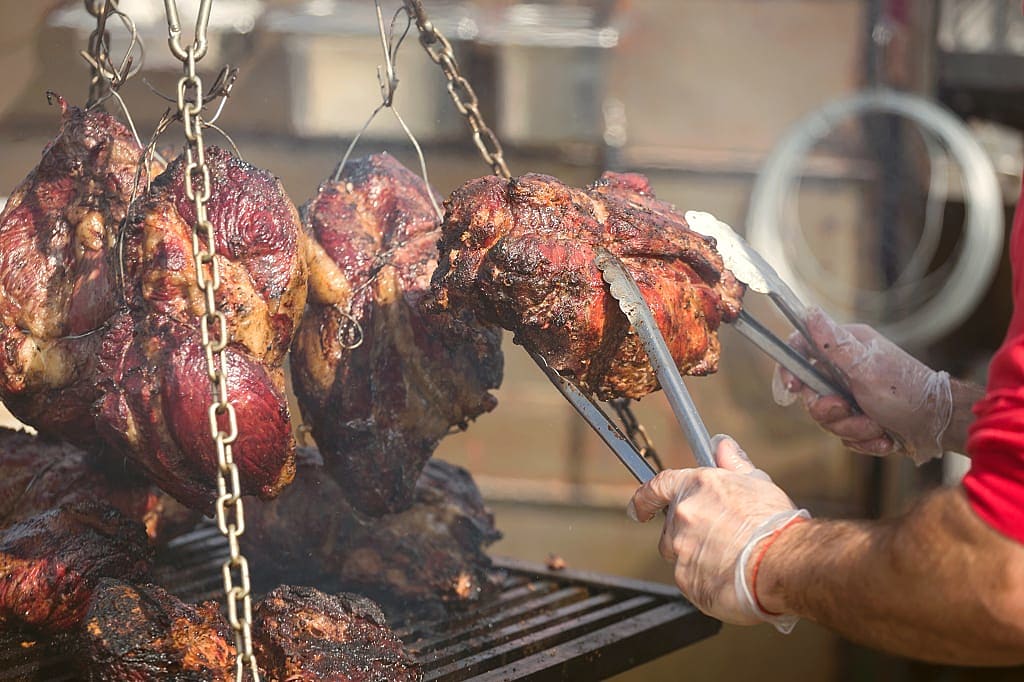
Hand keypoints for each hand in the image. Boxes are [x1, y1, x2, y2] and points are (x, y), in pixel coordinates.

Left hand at [627, 436, 805, 630]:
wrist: (782, 562)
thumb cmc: (773, 524)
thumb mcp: (756, 482)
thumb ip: (733, 464)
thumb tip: (722, 446)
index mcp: (696, 487)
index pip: (657, 487)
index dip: (646, 499)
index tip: (640, 508)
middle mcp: (682, 516)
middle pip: (670, 528)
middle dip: (687, 535)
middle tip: (719, 541)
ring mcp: (682, 548)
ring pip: (681, 556)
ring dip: (698, 559)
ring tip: (731, 561)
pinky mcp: (686, 579)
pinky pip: (690, 581)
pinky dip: (705, 582)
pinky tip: (730, 578)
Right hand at [772, 308, 951, 463]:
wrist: (939, 426)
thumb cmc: (907, 392)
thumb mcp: (866, 367)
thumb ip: (833, 343)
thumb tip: (808, 311)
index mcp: (845, 349)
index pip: (801, 349)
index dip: (790, 368)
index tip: (792, 388)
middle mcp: (845, 370)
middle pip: (811, 393)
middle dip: (831, 411)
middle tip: (849, 410)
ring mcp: (852, 395)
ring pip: (827, 418)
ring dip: (852, 428)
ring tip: (877, 426)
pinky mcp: (859, 418)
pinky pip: (843, 434)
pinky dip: (863, 440)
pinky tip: (884, 437)